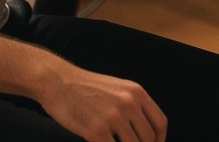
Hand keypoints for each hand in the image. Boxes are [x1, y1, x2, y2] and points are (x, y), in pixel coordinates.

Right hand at [40, 64, 166, 141]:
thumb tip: (146, 134)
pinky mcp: (96, 131)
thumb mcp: (117, 89)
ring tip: (111, 141)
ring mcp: (113, 117)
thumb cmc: (86, 89)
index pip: (160, 123)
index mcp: (136, 92)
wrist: (58, 82)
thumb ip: (134, 106)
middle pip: (148, 140)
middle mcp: (129, 103)